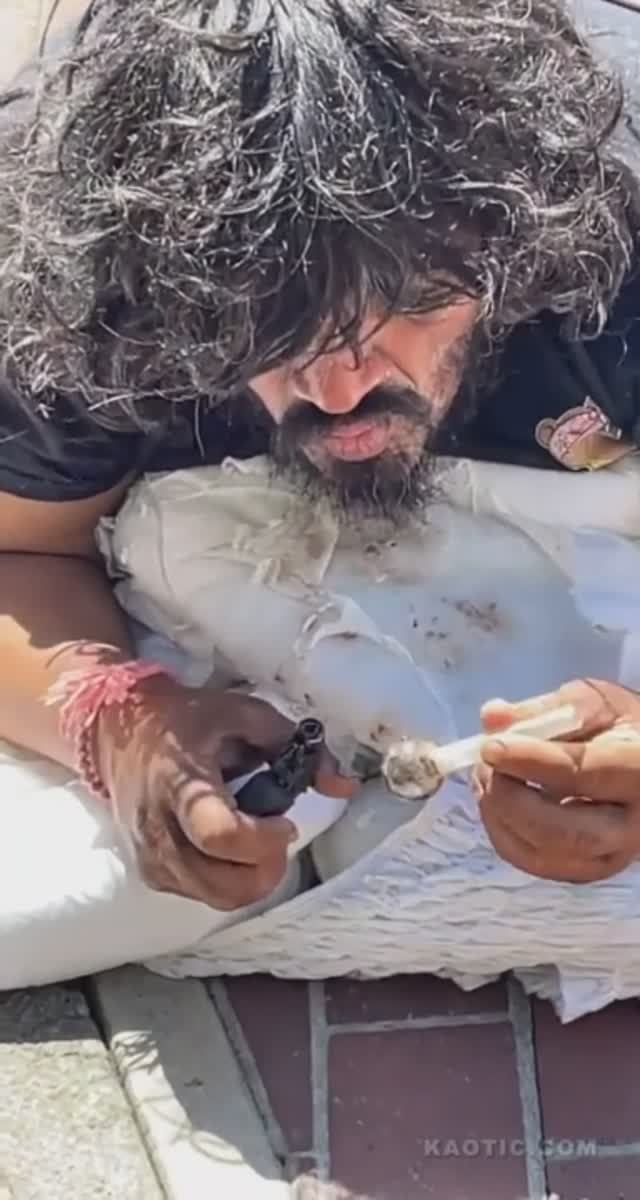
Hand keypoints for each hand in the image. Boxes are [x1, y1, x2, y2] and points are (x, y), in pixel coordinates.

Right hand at [96, 677, 355, 908]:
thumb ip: (295, 745)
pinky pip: (196, 895)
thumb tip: (344, 785)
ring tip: (259, 844)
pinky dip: (226, 883)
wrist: (122, 731)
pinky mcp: (148, 870)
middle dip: (264, 869)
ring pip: (210, 897)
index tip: (285, 824)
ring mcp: (149, 854)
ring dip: (248, 879)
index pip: (218, 833)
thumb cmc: (189, 721)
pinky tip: (232, 852)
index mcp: (180, 782)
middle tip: (279, 838)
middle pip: (218, 882)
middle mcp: (158, 826)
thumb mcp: (245, 715)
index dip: (262, 840)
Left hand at [474, 679, 639, 882]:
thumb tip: (491, 717)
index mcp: (639, 770)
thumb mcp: (592, 702)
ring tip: (485, 776)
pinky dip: (503, 832)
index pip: (581, 774)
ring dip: (498, 816)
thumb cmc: (619, 728)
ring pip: (542, 854)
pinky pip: (534, 861)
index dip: (530, 762)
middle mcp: (632, 825)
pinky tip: (495, 799)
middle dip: (509, 799)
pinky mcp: (588, 869)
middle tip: (484, 765)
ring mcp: (611, 855)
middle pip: (562, 831)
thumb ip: (542, 710)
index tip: (490, 747)